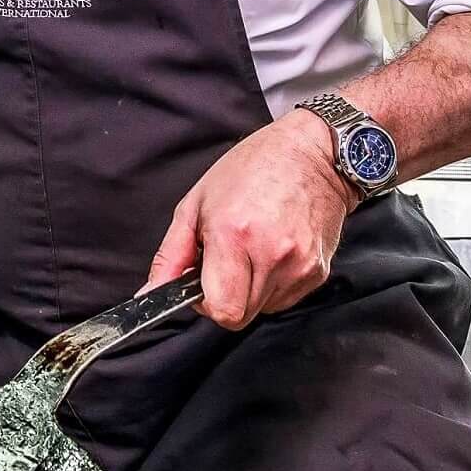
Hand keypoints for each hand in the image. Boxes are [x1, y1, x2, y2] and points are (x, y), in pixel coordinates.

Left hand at [142, 109, 355, 329]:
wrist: (311, 155)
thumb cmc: (251, 170)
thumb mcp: (195, 204)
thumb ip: (171, 255)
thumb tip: (152, 292)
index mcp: (234, 236)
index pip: (222, 311)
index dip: (206, 305)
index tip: (202, 283)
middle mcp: (271, 255)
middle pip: (241, 316)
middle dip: (226, 297)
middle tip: (225, 263)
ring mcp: (299, 265)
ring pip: (263, 309)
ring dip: (250, 290)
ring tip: (252, 250)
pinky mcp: (318, 271)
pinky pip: (286, 299)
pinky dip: (273, 284)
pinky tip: (273, 251)